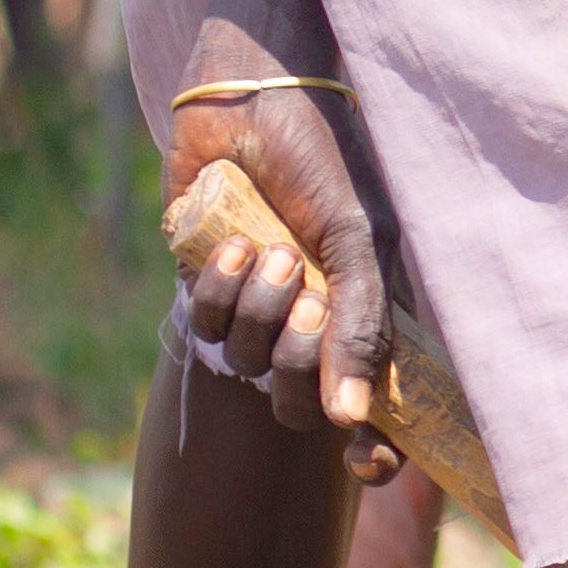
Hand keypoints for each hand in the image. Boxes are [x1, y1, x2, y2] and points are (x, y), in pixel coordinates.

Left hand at [164, 41, 393, 453]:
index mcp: (361, 313)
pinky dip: (211, 291)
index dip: (370, 449)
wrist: (244, 98)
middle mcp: (308, 320)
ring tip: (262, 252)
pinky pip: (198, 326)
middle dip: (291, 360)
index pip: (368, 410)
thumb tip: (350, 419)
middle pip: (292, 400)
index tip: (364, 469)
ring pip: (241, 361)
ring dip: (252, 310)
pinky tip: (225, 247)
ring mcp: (253, 306)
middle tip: (302, 305)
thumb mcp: (356, 242)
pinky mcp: (201, 285)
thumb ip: (361, 326)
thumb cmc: (319, 161)